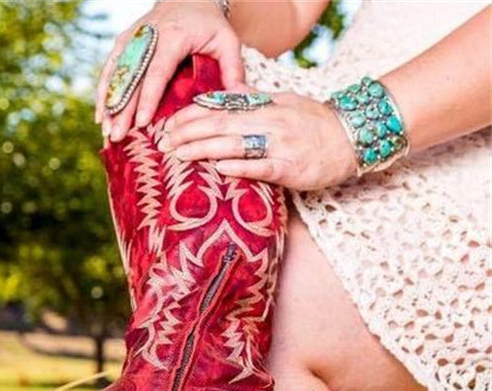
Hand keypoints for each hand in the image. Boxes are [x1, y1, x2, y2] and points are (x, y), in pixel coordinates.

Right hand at [97, 0, 243, 141]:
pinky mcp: (124, 41)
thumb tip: (238, 99)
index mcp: (173, 36)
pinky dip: (104, 91)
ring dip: (108, 102)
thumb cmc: (209, 23)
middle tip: (116, 135)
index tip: (142, 122)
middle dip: (122, 108)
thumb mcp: (227, 40)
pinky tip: (101, 114)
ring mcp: (133, 38)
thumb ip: (233, 69)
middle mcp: (147, 36)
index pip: (157, 71)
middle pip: (132, 77)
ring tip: (105, 129)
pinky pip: (111, 68)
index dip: (148, 98)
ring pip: (116, 73)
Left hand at [161, 90, 358, 189]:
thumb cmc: (316, 123)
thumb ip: (255, 101)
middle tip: (164, 142)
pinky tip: (218, 168)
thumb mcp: (285, 103)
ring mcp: (280, 146)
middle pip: (222, 126)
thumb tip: (227, 95)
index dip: (194, 115)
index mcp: (266, 107)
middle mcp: (270, 123)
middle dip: (190, 133)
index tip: (170, 123)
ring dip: (204, 150)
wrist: (351, 139)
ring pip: (235, 145)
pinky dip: (239, 167)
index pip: (222, 108)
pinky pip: (261, 167)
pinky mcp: (290, 169)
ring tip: (179, 154)